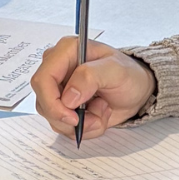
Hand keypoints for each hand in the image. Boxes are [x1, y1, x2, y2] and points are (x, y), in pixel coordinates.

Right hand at [31, 37, 155, 142]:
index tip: (73, 118)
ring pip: (52, 117)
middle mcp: (57, 69)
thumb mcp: (116, 71)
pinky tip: (97, 115)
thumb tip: (68, 97)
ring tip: (102, 110)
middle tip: (95, 118)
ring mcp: (58, 89)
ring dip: (81, 124)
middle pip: (44, 102)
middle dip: (70, 118)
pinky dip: (83, 128)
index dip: (53, 103)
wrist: (136, 89)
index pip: (42, 80)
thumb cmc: (128, 74)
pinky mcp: (63, 105)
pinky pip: (62, 125)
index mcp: (66, 51)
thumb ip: (90, 77)